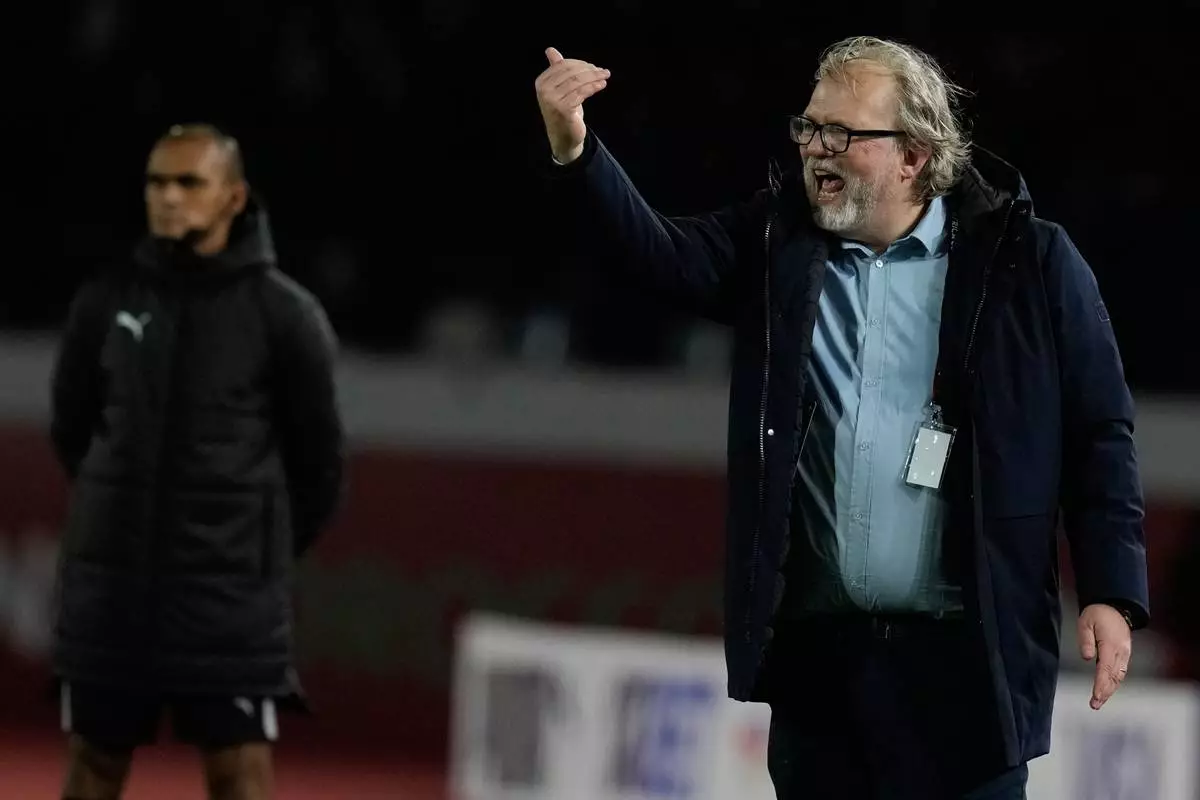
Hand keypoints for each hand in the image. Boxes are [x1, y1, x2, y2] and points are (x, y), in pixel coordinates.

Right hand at [534, 47, 609, 163]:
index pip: (563, 65)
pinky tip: (601, 85)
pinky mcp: (563, 109)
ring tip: (605, 76)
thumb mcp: (560, 88)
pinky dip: (593, 87)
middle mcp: (544, 90)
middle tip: (603, 71)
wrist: (563, 137)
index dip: (580, 64)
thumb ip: (556, 69)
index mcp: (542, 82)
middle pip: (571, 72)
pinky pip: (581, 93)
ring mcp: (552, 100)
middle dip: (590, 70)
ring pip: (577, 82)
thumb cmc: (563, 110)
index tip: (594, 67)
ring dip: (594, 77)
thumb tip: (550, 50)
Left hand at [1078, 603, 1131, 709]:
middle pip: (1113, 676)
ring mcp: (1125, 654)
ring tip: (1099, 702)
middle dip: (1105, 692)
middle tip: (1095, 705)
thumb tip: (1087, 657)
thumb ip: (1086, 639)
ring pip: (1118, 677)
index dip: (1101, 684)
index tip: (1096, 696)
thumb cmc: (1098, 614)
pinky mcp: (1125, 655)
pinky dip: (1114, 683)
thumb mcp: (1086, 621)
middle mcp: (1121, 652)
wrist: (1116, 608)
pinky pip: (1120, 672)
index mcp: (1110, 645)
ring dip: (1110, 690)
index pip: (1105, 668)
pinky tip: (1107, 690)